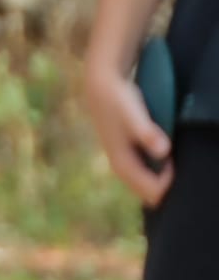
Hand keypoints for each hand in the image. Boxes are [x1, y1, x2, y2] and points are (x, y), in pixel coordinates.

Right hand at [84, 57, 172, 205]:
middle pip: (147, 192)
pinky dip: (157, 171)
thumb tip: (163, 151)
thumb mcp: (133, 114)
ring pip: (145, 183)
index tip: (177, 161)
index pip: (151, 191)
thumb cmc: (119, 101)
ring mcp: (123, 161)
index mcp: (122, 164)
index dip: (169, 182)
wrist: (100, 87)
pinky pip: (144, 173)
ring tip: (173, 163)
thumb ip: (147, 133)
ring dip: (161, 179)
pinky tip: (166, 158)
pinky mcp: (126, 154)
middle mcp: (121, 168)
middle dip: (165, 186)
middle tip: (179, 167)